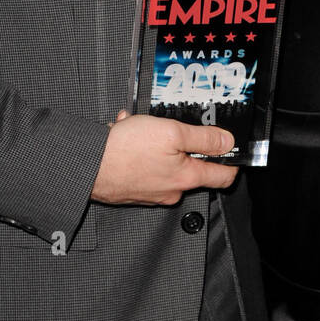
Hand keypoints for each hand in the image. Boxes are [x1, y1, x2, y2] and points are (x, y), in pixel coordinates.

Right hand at [91, 111, 237, 205]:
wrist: (87, 165)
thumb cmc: (125, 151)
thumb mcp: (171, 132)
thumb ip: (203, 137)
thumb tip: (227, 142)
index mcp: (186, 178)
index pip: (223, 177)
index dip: (232, 162)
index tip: (233, 151)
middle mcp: (171, 191)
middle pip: (190, 166)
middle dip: (180, 142)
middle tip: (167, 127)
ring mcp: (151, 193)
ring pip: (163, 162)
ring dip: (154, 142)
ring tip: (137, 128)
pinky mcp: (133, 190)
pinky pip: (143, 165)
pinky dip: (136, 149)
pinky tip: (124, 135)